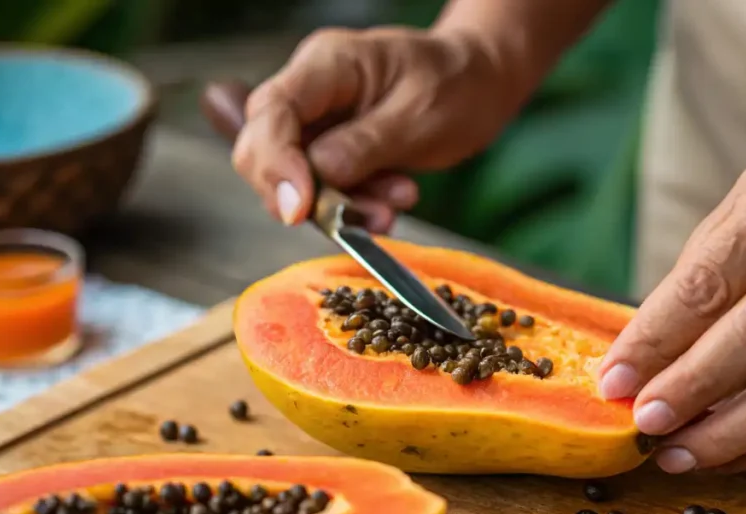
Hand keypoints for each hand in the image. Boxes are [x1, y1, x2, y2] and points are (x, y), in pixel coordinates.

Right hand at [231, 26, 522, 231]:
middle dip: (305, 195)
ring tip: (398, 200)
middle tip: (353, 217)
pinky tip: (396, 197)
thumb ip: (362, 147)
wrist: (481, 84)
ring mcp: (319, 122)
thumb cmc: (457, 85)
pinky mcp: (333, 151)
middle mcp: (312, 91)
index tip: (299, 210)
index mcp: (327, 64)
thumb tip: (315, 179)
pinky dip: (356, 205)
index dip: (275, 165)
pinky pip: (325, 190)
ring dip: (341, 205)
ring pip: (295, 179)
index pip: (271, 113)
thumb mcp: (418, 116)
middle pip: (263, 148)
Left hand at [597, 124, 745, 472]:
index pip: (707, 285)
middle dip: (689, 392)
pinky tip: (722, 451)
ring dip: (727, 436)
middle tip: (641, 422)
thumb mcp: (743, 206)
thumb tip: (638, 358)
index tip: (613, 380)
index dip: (654, 341)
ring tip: (674, 453)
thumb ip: (695, 277)